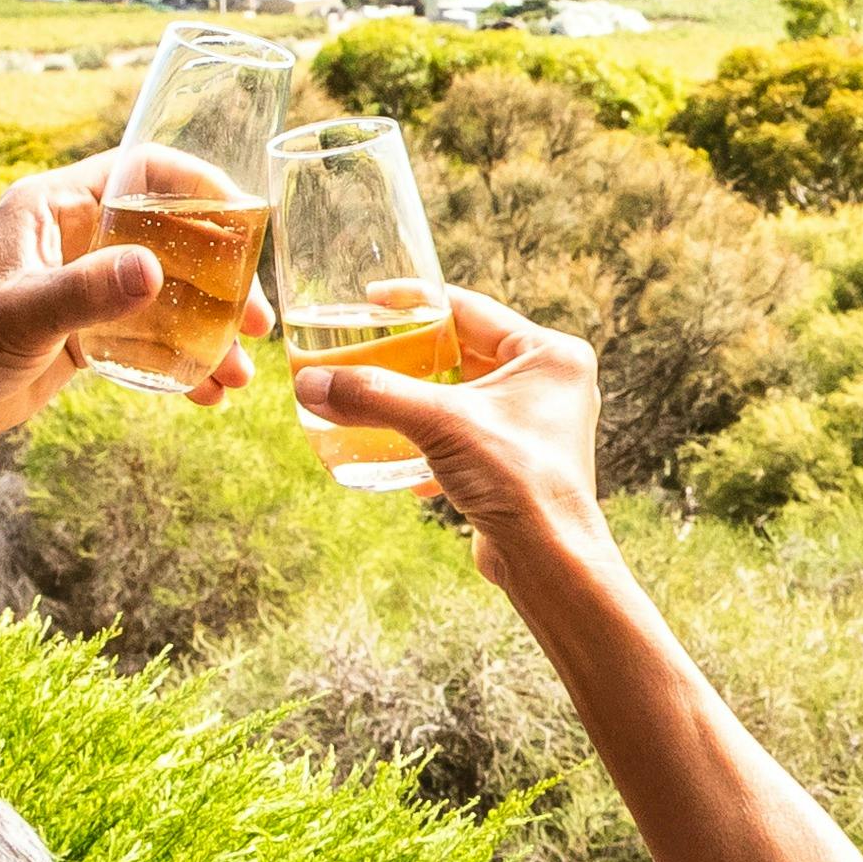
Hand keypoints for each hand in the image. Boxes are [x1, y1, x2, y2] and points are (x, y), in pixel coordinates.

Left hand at [0, 152, 269, 494]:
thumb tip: (155, 272)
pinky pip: (143, 340)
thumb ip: (85, 293)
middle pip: (168, 238)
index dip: (198, 184)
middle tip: (258, 318)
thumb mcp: (19, 315)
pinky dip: (177, 364)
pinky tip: (208, 395)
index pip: (141, 171)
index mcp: (54, 207)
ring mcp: (78, 288)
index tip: (246, 217)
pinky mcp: (77, 336)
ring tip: (241, 371)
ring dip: (205, 330)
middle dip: (220, 277)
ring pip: (163, 297)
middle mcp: (72, 239)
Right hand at [292, 288, 607, 588]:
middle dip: (414, 355)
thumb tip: (312, 383)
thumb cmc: (517, 481)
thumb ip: (375, 397)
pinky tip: (402, 459)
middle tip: (367, 349)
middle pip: (464, 351)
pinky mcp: (521, 462)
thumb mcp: (439, 424)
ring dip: (420, 400)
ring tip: (376, 399)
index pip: (470, 308)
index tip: (372, 300)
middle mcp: (550, 382)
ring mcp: (538, 424)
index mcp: (548, 353)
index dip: (416, 302)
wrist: (548, 561)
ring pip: (463, 396)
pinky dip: (434, 440)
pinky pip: (468, 435)